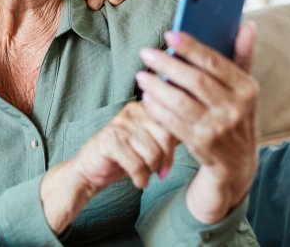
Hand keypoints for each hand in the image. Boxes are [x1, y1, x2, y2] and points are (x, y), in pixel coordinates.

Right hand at [40, 102, 176, 233]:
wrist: (92, 168)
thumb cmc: (125, 155)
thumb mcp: (150, 141)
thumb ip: (169, 134)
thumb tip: (197, 132)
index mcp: (144, 107)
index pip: (173, 122)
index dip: (175, 147)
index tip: (167, 164)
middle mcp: (132, 110)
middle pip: (165, 137)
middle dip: (165, 160)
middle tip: (159, 172)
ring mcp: (119, 125)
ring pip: (152, 153)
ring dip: (151, 171)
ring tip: (146, 175)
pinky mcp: (108, 141)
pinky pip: (136, 164)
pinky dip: (140, 178)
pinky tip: (138, 181)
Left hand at [134, 23, 258, 223]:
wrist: (237, 161)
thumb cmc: (235, 113)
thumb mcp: (244, 88)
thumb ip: (242, 56)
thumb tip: (246, 24)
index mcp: (247, 88)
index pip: (215, 62)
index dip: (191, 47)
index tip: (169, 34)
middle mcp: (235, 107)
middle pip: (195, 80)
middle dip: (167, 64)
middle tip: (146, 52)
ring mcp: (218, 127)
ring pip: (180, 101)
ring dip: (156, 86)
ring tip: (141, 75)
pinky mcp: (201, 143)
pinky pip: (172, 121)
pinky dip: (157, 108)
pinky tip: (147, 97)